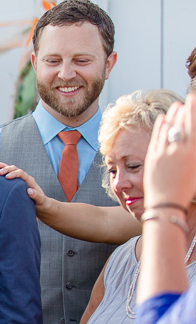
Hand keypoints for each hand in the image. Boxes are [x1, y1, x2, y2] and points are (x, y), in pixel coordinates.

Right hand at [0, 162, 50, 210]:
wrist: (40, 204)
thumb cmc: (40, 203)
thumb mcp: (40, 200)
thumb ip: (36, 196)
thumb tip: (29, 191)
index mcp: (29, 181)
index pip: (21, 173)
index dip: (14, 174)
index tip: (7, 177)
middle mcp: (24, 178)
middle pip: (15, 169)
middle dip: (6, 169)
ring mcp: (19, 179)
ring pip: (11, 169)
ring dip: (3, 166)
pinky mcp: (14, 182)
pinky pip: (8, 174)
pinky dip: (2, 170)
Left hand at [144, 93, 195, 207]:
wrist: (167, 203)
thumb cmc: (186, 189)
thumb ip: (194, 151)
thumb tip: (192, 141)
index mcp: (193, 153)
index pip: (193, 125)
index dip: (193, 111)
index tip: (194, 99)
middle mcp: (179, 151)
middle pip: (182, 124)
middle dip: (185, 110)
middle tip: (188, 99)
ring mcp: (164, 154)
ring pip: (168, 129)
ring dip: (173, 115)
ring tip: (176, 106)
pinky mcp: (152, 158)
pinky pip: (156, 138)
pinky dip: (160, 126)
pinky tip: (163, 118)